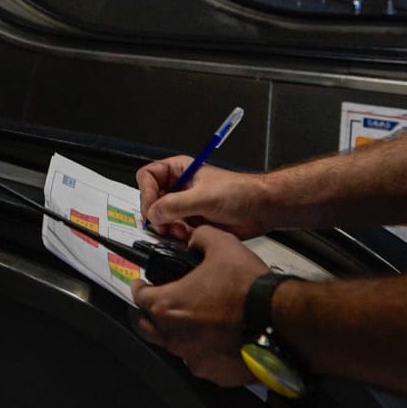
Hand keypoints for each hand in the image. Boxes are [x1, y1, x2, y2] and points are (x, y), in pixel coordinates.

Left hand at [131, 225, 271, 385]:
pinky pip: (200, 361)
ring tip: (187, 319)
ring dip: (175, 332)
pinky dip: (202, 349)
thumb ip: (201, 238)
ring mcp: (194, 358)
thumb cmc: (251, 289)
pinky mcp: (215, 373)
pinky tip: (214, 338)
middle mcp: (176, 337)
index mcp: (169, 306)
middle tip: (148, 305)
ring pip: (173, 345)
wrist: (281, 321)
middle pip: (145, 327)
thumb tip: (197, 239)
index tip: (139, 284)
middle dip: (143, 314)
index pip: (138, 297)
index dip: (138, 287)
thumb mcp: (222, 245)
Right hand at [136, 157, 279, 241]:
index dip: (146, 192)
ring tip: (178, 232)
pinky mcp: (191, 222)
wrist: (260, 209)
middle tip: (162, 226)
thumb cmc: (240, 192)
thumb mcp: (204, 197)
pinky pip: (173, 231)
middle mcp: (178, 187)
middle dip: (156, 215)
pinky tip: (187, 236)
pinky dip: (176, 237)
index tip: (152, 208)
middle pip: (151, 200)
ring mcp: (184, 206)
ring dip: (166, 228)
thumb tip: (153, 214)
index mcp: (179, 170)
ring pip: (160, 219)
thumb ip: (175, 205)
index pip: (147, 177)